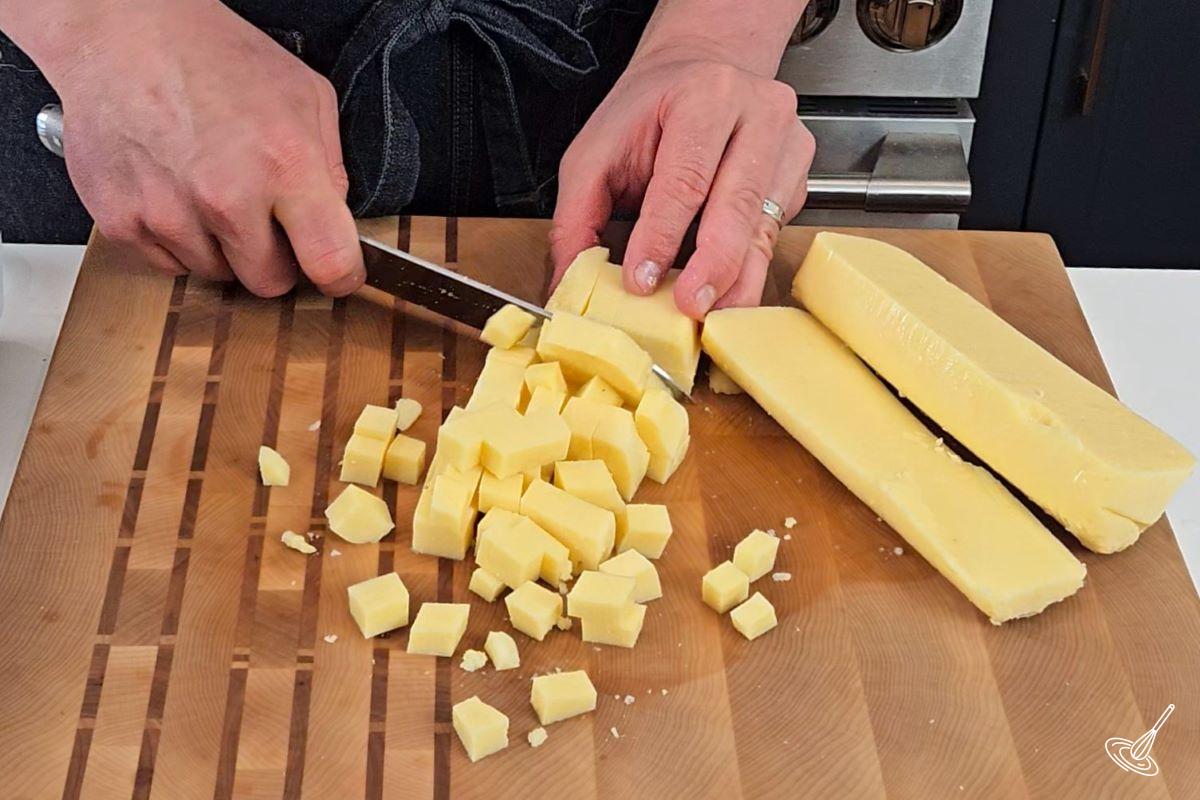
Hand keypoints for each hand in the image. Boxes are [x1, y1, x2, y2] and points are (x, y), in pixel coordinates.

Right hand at [52, 1, 362, 295]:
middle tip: (264, 219)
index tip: (337, 274)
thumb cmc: (214, 56)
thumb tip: (334, 222)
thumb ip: (331, 167)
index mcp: (284, 164)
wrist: (123, 31)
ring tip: (211, 191)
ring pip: (217, 275)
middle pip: (269, 283)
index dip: (340, 276)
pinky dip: (178, 240)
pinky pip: (169, 264)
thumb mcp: (305, 96)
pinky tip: (177, 193)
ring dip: (223, 248)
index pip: (330, 262)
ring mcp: (169, 213)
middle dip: (275, 259)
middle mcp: (226, 196)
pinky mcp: (123, 221)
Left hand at [550, 48, 813, 318]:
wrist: (699, 74)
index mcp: (705, 95)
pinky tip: (726, 291)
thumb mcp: (596, 151)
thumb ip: (578, 215)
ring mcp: (788, 145)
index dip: (662, 235)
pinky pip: (773, 234)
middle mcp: (758, 114)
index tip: (642, 281)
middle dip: (712, 265)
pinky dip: (748, 270)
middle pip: (738, 204)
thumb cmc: (648, 114)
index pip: (684, 177)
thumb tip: (569, 279)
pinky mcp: (798, 177)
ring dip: (736, 280)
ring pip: (763, 227)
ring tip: (710, 316)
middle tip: (689, 307)